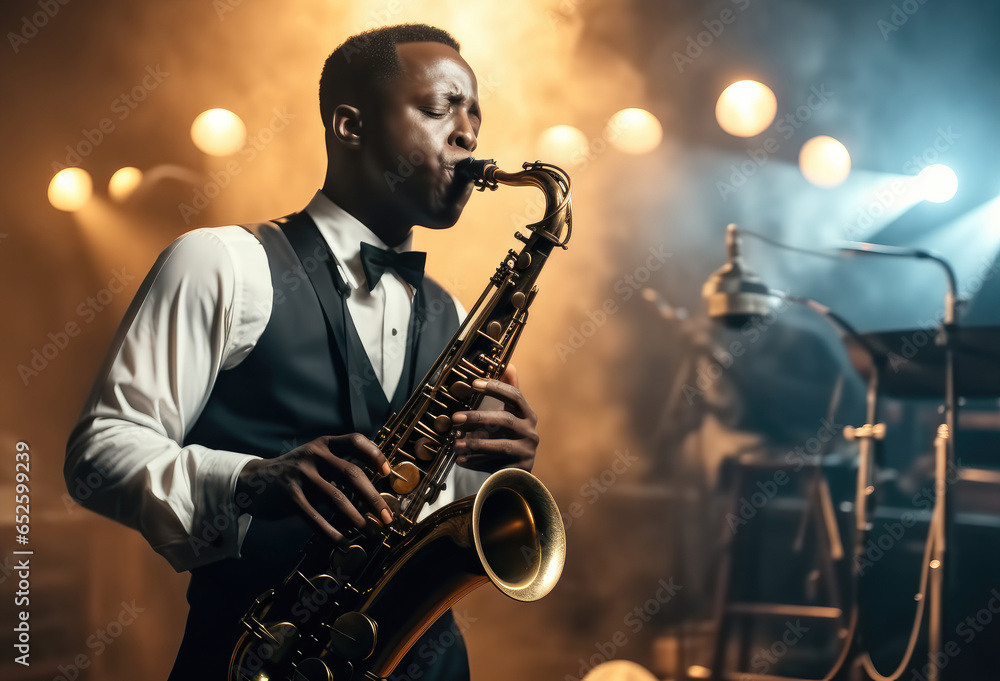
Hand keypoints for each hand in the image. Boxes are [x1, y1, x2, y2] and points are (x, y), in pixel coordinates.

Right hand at [235, 434, 393, 542]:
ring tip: (370, 531)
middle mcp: (314, 455)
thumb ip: (339, 465)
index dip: (374, 454)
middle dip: (373, 498)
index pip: (355, 440)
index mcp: (324, 444)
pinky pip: (315, 517)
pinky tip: (343, 542)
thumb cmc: (295, 472)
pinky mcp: (290, 495)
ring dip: (357, 518)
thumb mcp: (316, 459)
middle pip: (352, 473)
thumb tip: (373, 488)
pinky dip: (332, 533)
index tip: (387, 473)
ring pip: (336, 497)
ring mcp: (301, 474)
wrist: (254, 480)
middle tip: (387, 517)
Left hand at [452, 364, 537, 472]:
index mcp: (528, 414)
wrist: (517, 474)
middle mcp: (531, 431)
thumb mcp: (510, 415)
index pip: (515, 396)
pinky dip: (476, 461)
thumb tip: (510, 366)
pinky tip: (461, 459)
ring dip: (475, 443)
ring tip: (455, 443)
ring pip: (500, 445)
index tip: (473, 384)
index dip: (495, 388)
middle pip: (504, 420)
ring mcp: (527, 451)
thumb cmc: (509, 438)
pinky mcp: (520, 469)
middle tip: (455, 418)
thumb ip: (507, 392)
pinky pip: (495, 464)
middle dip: (478, 418)